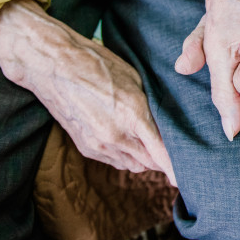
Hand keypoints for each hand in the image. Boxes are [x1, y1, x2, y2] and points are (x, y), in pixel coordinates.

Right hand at [0, 0, 175, 183]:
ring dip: (146, 159)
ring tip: (154, 146)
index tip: (187, 175)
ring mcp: (98, 144)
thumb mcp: (134, 79)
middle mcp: (115, 136)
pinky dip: (127, 157)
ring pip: (133, 165)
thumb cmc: (96, 63)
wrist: (52, 66)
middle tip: (175, 152)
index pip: (161, 153)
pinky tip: (131, 143)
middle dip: (163, 160)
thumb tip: (166, 124)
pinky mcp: (86, 147)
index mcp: (132, 115)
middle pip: (150, 163)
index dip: (176, 167)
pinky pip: (115, 162)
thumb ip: (151, 106)